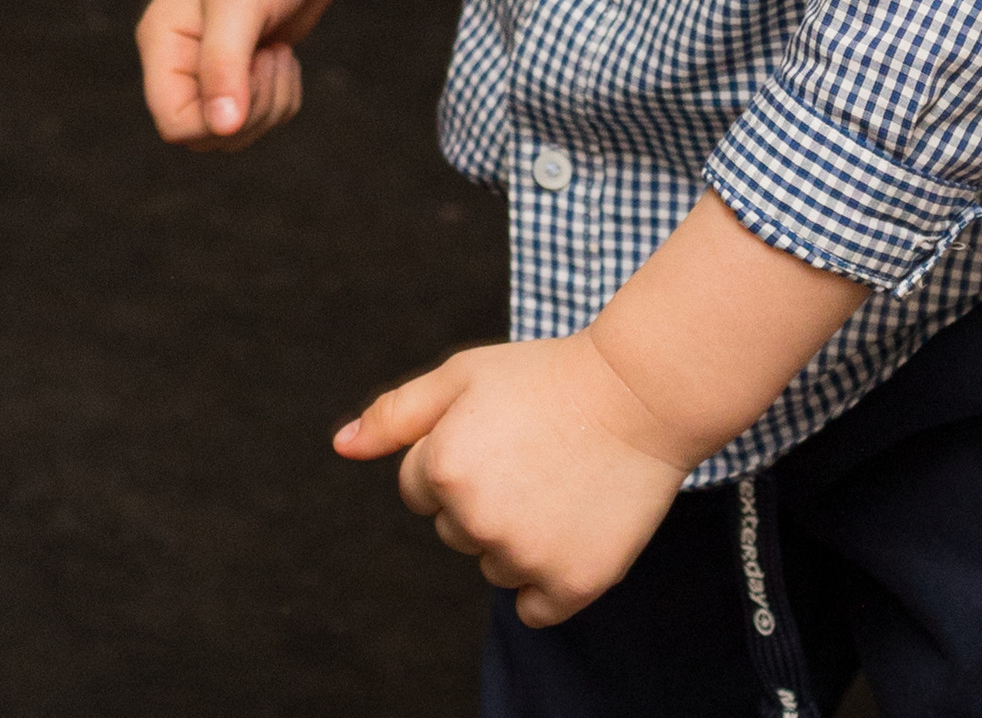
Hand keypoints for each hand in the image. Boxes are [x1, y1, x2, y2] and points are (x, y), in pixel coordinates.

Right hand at [135, 0, 352, 150]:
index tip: (250, 74)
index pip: (174, 122)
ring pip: (235, 134)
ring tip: (277, 54)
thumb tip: (223, 128)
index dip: (216, 118)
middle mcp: (181, 63)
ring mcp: (213, 70)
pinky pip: (261, 120)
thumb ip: (224, 65)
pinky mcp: (245, 74)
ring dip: (270, 104)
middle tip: (269, 59)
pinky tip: (282, 55)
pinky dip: (282, 97)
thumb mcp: (241, 4)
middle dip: (251, 110)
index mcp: (163, 44)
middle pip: (207, 135)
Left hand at [335, 329, 690, 628]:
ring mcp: (524, 556)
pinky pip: (535, 607)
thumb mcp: (463, 374)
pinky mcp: (570, 585)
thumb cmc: (546, 378)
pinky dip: (550, 580)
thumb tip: (340, 446)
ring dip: (518, 537)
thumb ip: (396, 414)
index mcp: (441, 468)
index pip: (419, 491)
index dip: (459, 456)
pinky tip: (574, 527)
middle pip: (454, 533)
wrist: (640, 394)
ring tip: (560, 482)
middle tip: (533, 454)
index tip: (499, 433)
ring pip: (494, 568)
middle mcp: (475, 519)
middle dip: (484, 498)